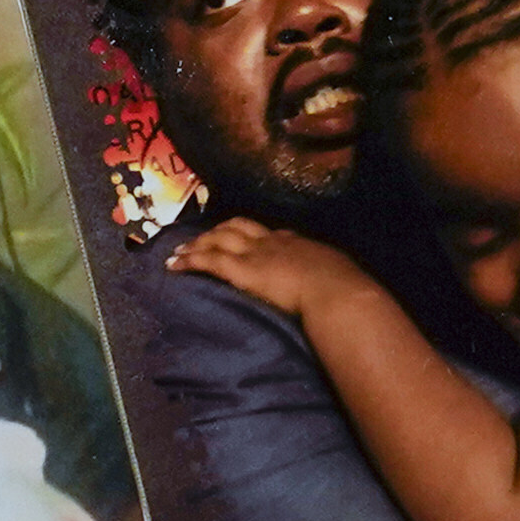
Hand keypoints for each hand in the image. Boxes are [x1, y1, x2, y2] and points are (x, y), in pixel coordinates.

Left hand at [162, 216, 371, 323]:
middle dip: (218, 232)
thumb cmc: (345, 290)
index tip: (242, 238)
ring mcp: (255, 254)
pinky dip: (189, 261)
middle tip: (201, 238)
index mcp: (298, 244)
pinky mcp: (241, 270)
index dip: (252, 235)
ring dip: (196, 245)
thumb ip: (332, 277)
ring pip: (217, 240)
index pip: (270, 234)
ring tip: (179, 252)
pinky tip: (174, 265)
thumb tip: (341, 284)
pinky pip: (208, 261)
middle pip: (237, 228)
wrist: (337, 292)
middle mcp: (272, 242)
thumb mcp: (341, 277)